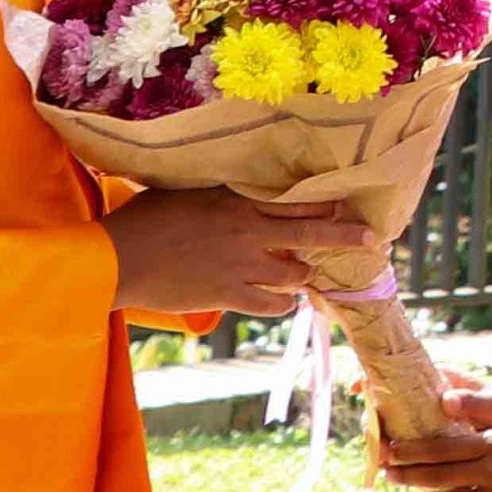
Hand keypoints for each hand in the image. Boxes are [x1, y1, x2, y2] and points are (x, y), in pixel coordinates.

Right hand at [103, 190, 373, 317]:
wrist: (120, 258)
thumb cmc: (144, 219)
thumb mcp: (185, 191)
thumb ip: (218, 191)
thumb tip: (235, 186)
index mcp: (237, 199)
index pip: (295, 199)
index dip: (324, 203)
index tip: (344, 204)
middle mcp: (249, 230)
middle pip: (310, 233)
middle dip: (344, 236)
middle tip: (371, 240)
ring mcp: (243, 265)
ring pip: (296, 273)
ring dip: (303, 275)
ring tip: (307, 275)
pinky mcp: (231, 295)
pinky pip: (274, 305)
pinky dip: (284, 305)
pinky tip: (285, 303)